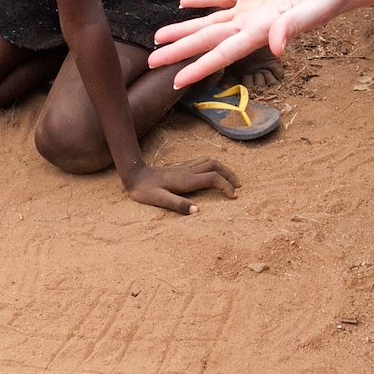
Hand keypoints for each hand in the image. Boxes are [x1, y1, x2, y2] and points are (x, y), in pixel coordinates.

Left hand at [124, 158, 238, 214]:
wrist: (134, 175)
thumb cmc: (144, 190)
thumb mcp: (159, 200)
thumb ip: (178, 205)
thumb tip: (197, 211)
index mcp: (186, 180)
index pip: (213, 178)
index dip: (226, 186)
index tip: (234, 196)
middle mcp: (188, 171)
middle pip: (215, 165)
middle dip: (229, 175)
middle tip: (239, 186)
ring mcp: (185, 168)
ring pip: (209, 161)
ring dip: (223, 168)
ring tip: (230, 179)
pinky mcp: (181, 167)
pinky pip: (202, 162)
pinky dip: (213, 166)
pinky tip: (213, 173)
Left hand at [149, 0, 359, 88]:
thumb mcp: (315, 9)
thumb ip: (294, 27)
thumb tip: (276, 48)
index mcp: (261, 31)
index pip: (224, 52)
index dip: (199, 67)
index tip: (175, 80)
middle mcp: (251, 25)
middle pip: (208, 41)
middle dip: (180, 52)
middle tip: (150, 63)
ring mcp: (251, 9)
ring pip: (210, 22)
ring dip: (185, 29)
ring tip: (158, 38)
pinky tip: (184, 2)